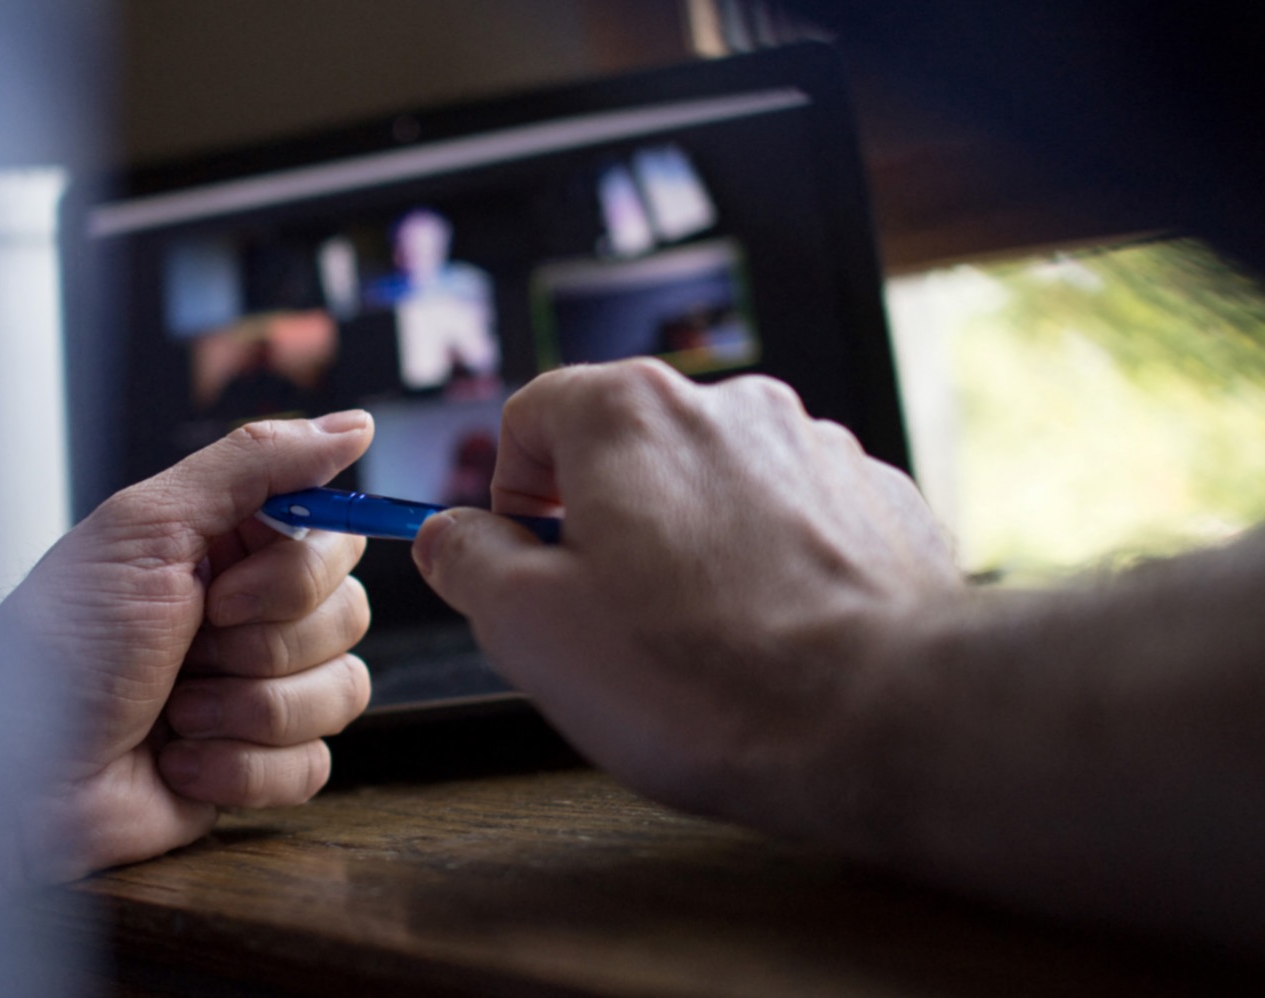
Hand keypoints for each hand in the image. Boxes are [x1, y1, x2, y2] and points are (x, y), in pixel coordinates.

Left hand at [0, 412, 373, 886]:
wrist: (15, 780)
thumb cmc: (60, 648)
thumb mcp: (147, 527)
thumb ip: (256, 464)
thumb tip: (355, 424)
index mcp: (228, 548)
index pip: (334, 538)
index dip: (296, 574)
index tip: (222, 592)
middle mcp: (251, 615)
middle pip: (350, 615)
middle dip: (263, 646)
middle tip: (186, 650)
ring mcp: (257, 692)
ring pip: (342, 691)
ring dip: (248, 710)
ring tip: (175, 713)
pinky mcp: (257, 765)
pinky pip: (313, 765)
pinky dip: (242, 768)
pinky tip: (179, 761)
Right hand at [412, 360, 961, 835]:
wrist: (885, 718)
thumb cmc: (701, 679)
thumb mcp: (528, 627)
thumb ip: (468, 560)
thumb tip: (451, 536)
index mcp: (629, 413)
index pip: (531, 414)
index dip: (511, 494)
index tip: (526, 561)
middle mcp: (728, 404)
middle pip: (627, 449)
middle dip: (604, 524)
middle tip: (608, 621)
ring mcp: (814, 447)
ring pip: (712, 485)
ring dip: (689, 544)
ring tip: (701, 642)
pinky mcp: (876, 499)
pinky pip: (791, 518)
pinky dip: (767, 563)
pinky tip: (772, 636)